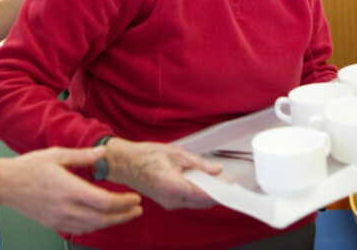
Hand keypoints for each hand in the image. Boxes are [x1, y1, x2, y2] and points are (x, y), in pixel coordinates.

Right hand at [0, 147, 142, 234]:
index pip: (103, 202)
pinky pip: (80, 229)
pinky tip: (104, 219)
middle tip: (138, 209)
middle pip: (102, 218)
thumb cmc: (30, 167)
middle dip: (124, 215)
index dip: (123, 202)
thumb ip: (83, 156)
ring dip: (112, 222)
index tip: (135, 198)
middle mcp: (65, 208)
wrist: (5, 184)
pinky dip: (96, 225)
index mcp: (68, 189)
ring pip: (92, 226)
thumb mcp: (57, 154)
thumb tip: (104, 152)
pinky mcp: (54, 224)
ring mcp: (59, 218)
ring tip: (126, 215)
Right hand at [104, 138, 222, 210]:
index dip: (221, 192)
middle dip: (215, 192)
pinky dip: (195, 193)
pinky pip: (187, 201)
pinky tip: (196, 180)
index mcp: (175, 187)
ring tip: (209, 176)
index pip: (206, 196)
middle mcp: (172, 200)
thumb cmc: (145, 156)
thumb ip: (199, 164)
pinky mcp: (167, 202)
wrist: (125, 163)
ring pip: (196, 203)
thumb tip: (216, 170)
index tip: (231, 186)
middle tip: (223, 179)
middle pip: (203, 203)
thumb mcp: (176, 153)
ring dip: (205, 192)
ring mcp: (169, 203)